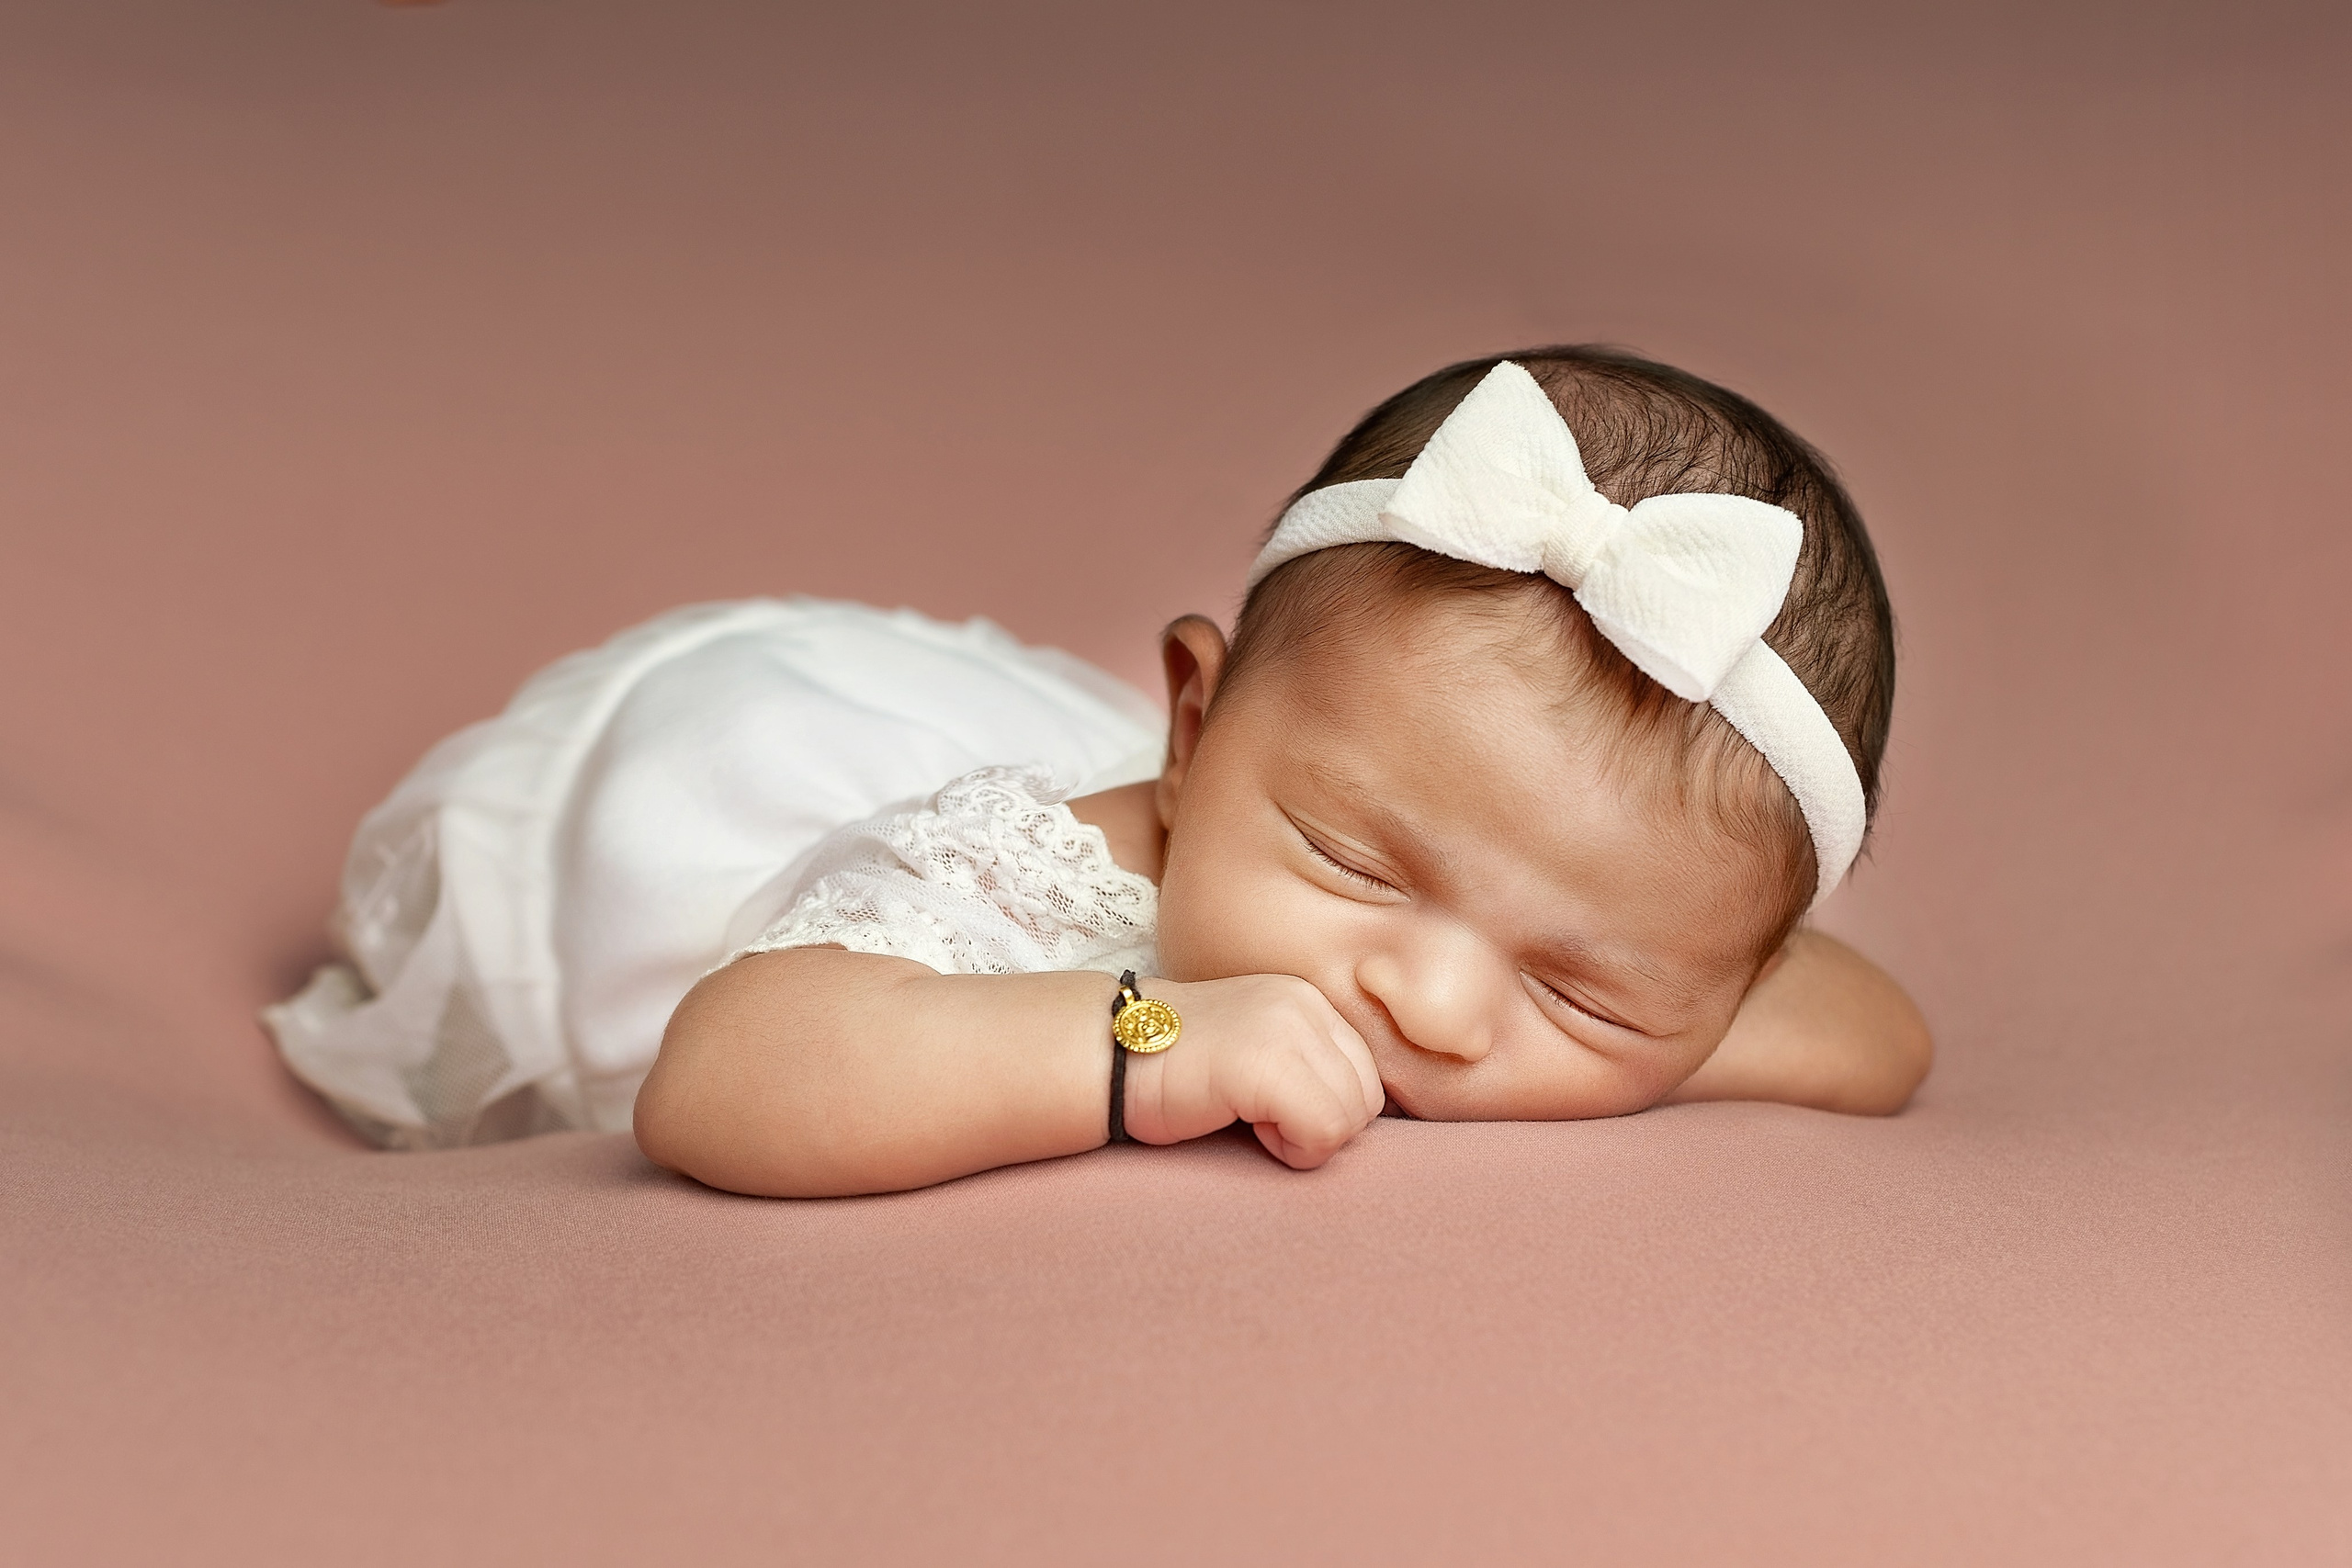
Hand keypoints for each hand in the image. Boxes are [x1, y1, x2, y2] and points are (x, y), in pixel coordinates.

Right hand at [1119, 974, 1383, 1168]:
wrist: (1106, 1054)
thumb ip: (1306, 1068)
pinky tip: (1246, 1127)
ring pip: (1350, 1118)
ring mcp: (1289, 1029)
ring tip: (1251, 1122)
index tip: (1272, 1110)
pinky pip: (1324, 1131)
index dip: (1326, 1111)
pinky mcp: (1268, 1062)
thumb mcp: (1255, 1052)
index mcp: (1307, 1000)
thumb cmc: (1174, 1070)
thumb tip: (1357, 1119)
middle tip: (1262, 1123)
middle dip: (1323, 1127)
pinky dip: (1292, 1148)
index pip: (1365, 1076)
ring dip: (1305, 1138)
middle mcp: (1306, 1004)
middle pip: (1367, 1099)